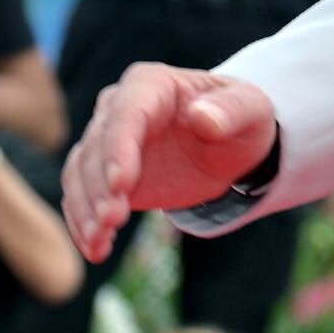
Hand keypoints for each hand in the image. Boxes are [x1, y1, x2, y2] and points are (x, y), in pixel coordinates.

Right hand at [64, 65, 277, 260]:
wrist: (230, 145)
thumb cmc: (240, 120)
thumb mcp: (252, 110)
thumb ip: (232, 111)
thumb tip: (203, 117)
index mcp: (151, 84)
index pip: (126, 114)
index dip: (119, 148)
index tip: (120, 184)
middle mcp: (118, 108)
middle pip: (97, 147)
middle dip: (100, 187)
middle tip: (111, 221)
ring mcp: (106, 142)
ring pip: (81, 174)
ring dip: (87, 209)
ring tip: (99, 242)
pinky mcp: (103, 175)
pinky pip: (82, 197)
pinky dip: (84, 223)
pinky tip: (95, 248)